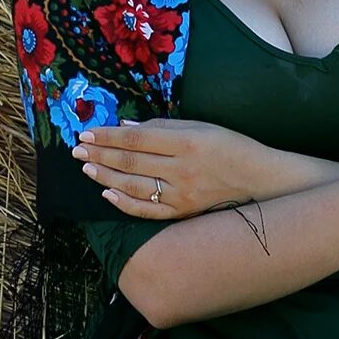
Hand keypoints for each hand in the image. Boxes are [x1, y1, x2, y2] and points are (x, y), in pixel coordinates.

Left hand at [73, 118, 276, 219]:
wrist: (261, 181)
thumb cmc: (232, 148)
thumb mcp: (203, 127)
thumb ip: (164, 127)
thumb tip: (126, 128)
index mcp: (188, 142)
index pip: (137, 139)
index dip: (108, 137)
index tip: (87, 133)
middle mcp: (182, 169)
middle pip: (130, 162)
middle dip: (100, 155)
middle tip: (77, 151)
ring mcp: (182, 194)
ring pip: (133, 186)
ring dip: (106, 177)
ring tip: (87, 168)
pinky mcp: (183, 212)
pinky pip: (147, 210)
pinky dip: (125, 203)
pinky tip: (108, 194)